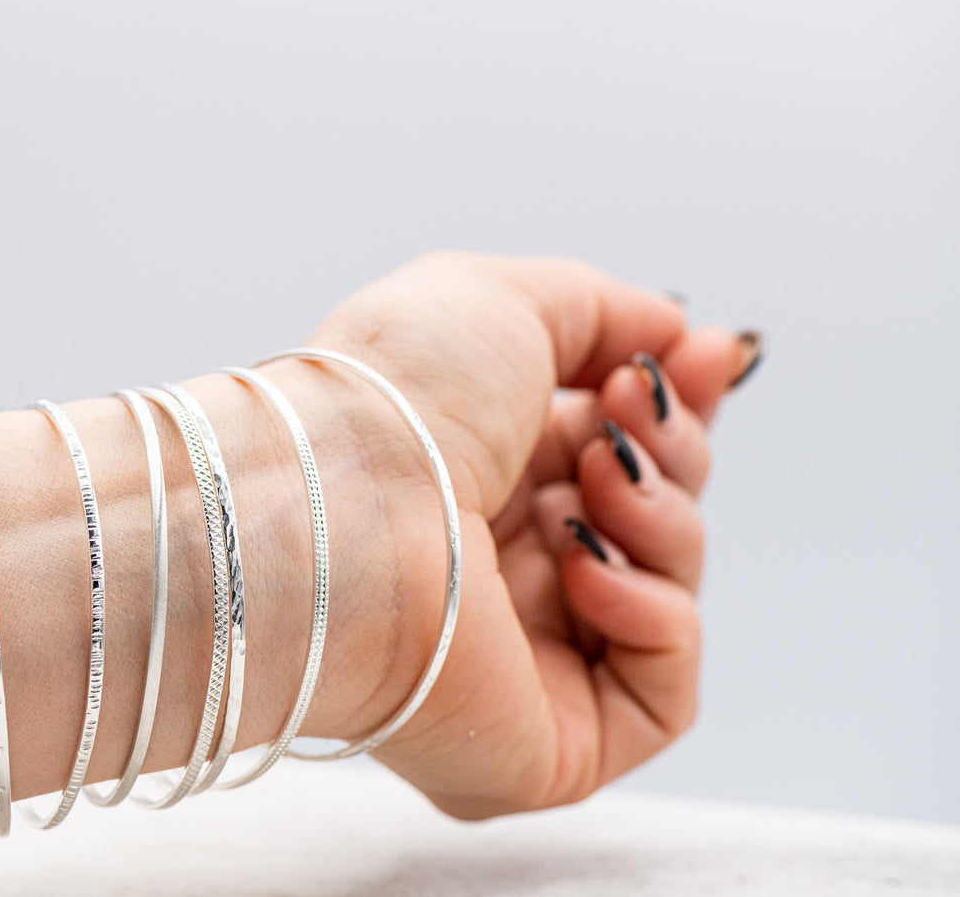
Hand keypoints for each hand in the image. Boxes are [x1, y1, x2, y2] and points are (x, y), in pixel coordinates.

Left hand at [289, 252, 758, 817]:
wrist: (336, 506)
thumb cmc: (392, 398)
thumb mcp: (505, 302)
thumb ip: (608, 312)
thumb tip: (694, 342)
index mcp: (482, 476)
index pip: (619, 456)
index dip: (673, 411)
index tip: (709, 362)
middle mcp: (502, 568)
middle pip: (656, 518)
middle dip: (669, 452)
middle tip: (629, 413)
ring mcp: (526, 660)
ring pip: (672, 593)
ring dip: (662, 519)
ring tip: (593, 483)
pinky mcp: (548, 744)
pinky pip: (664, 694)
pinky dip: (654, 615)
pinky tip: (585, 569)